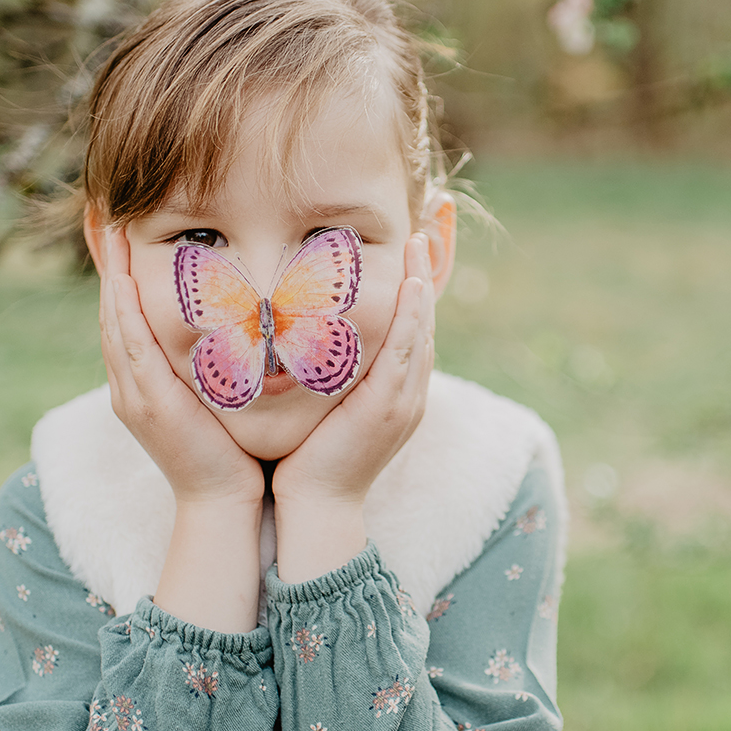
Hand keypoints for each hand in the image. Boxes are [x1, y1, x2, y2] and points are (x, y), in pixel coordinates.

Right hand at [97, 223, 264, 508]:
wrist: (223, 502)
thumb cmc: (231, 451)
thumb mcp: (218, 395)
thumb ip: (218, 360)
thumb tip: (238, 324)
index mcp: (143, 380)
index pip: (125, 312)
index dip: (119, 268)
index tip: (117, 225)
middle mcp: (129, 382)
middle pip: (111, 307)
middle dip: (104, 258)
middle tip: (98, 210)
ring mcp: (132, 392)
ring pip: (113, 319)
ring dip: (107, 271)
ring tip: (102, 225)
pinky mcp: (146, 403)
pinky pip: (128, 345)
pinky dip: (122, 309)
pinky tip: (121, 277)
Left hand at [271, 233, 436, 579]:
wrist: (313, 504)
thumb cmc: (307, 456)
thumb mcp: (321, 400)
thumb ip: (322, 366)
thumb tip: (301, 329)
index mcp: (395, 386)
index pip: (412, 322)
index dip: (415, 282)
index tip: (412, 242)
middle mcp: (409, 388)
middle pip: (426, 317)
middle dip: (429, 271)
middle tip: (429, 225)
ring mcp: (407, 397)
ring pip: (423, 327)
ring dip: (424, 282)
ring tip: (422, 241)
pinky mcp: (393, 404)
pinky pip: (410, 349)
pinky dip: (414, 314)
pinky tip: (413, 283)